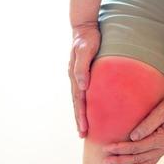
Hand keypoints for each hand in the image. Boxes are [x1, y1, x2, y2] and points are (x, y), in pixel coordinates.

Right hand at [68, 22, 100, 137]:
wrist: (84, 28)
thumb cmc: (86, 39)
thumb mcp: (84, 50)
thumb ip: (82, 68)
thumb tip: (83, 86)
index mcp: (75, 76)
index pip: (78, 100)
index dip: (80, 115)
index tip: (83, 129)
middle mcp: (75, 79)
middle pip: (77, 103)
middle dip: (79, 120)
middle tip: (82, 135)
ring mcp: (78, 77)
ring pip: (79, 100)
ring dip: (81, 114)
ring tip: (83, 127)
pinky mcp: (83, 74)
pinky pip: (84, 92)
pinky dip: (84, 103)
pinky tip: (88, 109)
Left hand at [102, 93, 163, 163]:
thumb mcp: (161, 111)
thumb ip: (147, 124)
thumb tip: (133, 137)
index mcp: (162, 138)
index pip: (137, 146)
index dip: (122, 148)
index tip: (108, 148)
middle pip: (139, 157)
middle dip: (121, 160)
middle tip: (106, 162)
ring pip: (145, 163)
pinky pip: (153, 163)